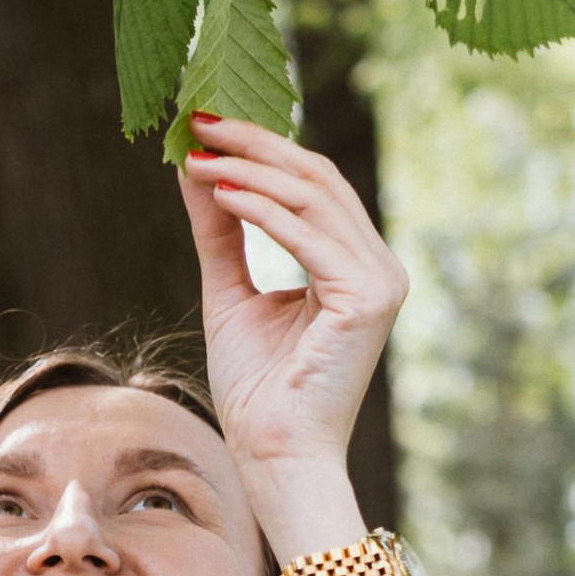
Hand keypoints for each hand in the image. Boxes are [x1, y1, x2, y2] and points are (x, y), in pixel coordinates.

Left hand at [178, 118, 407, 561]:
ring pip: (313, 198)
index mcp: (354, 265)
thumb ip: (220, 229)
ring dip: (249, 170)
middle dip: (255, 143)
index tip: (205, 124)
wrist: (272, 456)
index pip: (312, 185)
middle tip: (200, 119)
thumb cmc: (257, 391)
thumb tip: (194, 167)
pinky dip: (261, 208)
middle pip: (317, 178)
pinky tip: (219, 191)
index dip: (261, 148)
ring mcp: (379, 281)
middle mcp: (378, 266)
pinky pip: (307, 235)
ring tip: (197, 154)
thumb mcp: (229, 291)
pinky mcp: (367, 299)